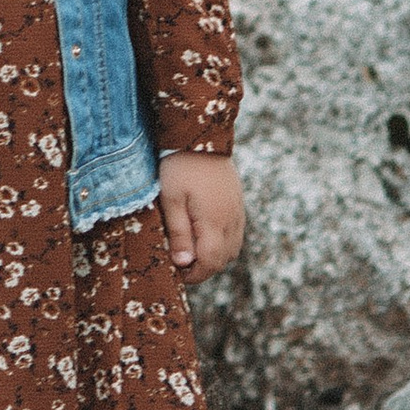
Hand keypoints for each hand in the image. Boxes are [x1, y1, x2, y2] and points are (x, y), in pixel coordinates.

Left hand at [159, 150, 245, 280]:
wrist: (201, 135)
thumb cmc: (180, 167)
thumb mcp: (171, 199)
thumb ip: (179, 233)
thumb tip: (184, 264)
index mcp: (215, 221)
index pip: (210, 262)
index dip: (194, 274)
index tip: (177, 273)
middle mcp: (231, 220)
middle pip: (223, 260)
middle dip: (203, 268)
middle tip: (181, 262)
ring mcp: (237, 212)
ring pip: (232, 249)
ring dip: (214, 257)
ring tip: (191, 250)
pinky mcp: (237, 204)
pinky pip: (235, 235)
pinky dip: (222, 243)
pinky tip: (204, 235)